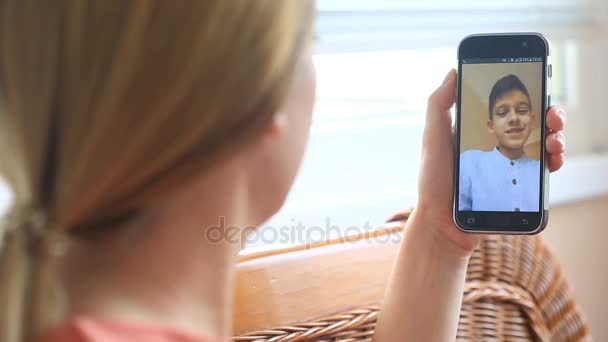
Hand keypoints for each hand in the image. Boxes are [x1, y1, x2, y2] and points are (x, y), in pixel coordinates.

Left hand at [410, 69, 566, 256]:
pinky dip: (554, 161)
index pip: (508, 105)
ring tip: (554, 140)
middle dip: (550, 113)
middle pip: (533, 121)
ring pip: (543, 143)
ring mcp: (510, 164)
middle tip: (552, 116)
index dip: (526, 93)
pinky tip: (553, 159)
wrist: (443, 223)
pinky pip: (543, 169)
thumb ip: (438, 105)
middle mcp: (498, 144)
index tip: (538, 84)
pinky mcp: (518, 185)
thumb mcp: (432, 138)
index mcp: (479, 129)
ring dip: (557, 136)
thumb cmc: (433, 180)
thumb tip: (453, 71)